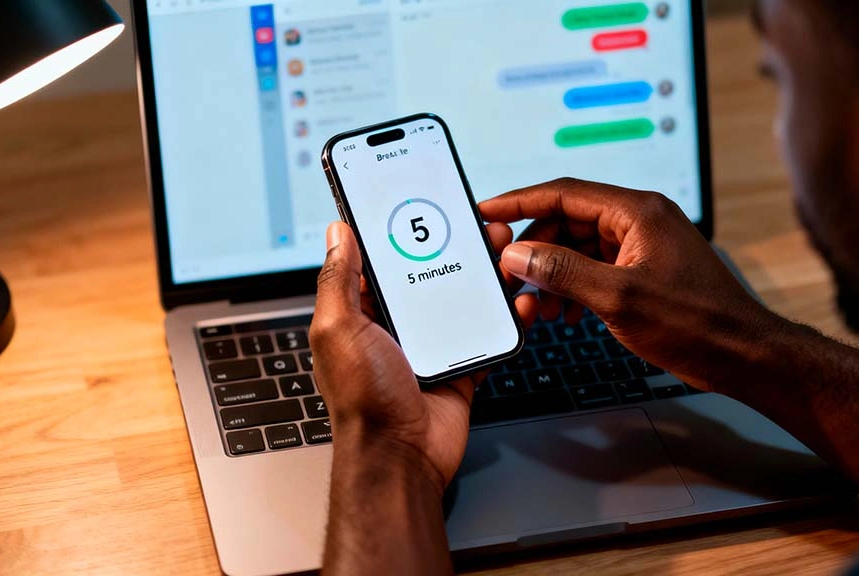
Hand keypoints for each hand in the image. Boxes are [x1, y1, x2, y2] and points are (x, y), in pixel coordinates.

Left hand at [310, 221, 536, 491]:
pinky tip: (520, 299)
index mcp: (361, 312)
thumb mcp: (339, 330)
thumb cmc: (363, 400)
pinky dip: (506, 316)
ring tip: (506, 252)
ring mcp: (430, 344)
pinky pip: (486, 332)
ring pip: (462, 297)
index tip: (423, 204)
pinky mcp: (460, 364)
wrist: (402, 457)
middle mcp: (395, 324)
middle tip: (481, 225)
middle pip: (429, 272)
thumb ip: (338, 280)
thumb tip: (338, 232)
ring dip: (485, 275)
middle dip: (455, 246)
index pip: (381, 259)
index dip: (401, 231)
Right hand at [479, 178, 782, 391]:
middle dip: (534, 252)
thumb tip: (517, 253)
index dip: (519, 202)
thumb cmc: (697, 323)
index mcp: (637, 211)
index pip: (563, 194)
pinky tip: (565, 314)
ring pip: (576, 249)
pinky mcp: (642, 271)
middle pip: (565, 223)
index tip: (486, 212)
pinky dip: (571, 288)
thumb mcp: (618, 297)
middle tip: (511, 281)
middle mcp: (638, 221)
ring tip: (540, 308)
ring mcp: (641, 246)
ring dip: (551, 276)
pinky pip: (592, 269)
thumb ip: (562, 271)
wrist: (742, 356)